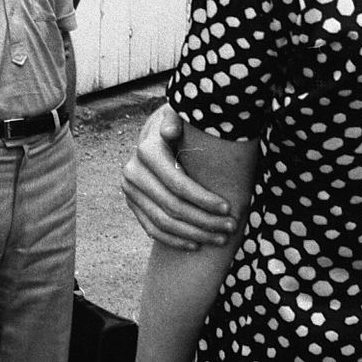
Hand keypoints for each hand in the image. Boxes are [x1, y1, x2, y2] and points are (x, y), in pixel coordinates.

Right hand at [122, 105, 235, 248]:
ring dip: (194, 234)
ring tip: (221, 238)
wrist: (159, 134)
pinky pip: (152, 229)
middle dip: (205, 220)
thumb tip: (169, 131)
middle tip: (231, 226)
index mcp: (146, 150)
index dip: (203, 199)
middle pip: (172, 206)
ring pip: (163, 222)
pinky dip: (175, 239)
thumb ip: (178, 119)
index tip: (228, 208)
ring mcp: (130, 190)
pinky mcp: (132, 203)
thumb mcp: (182, 116)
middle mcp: (132, 171)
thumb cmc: (182, 126)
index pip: (177, 183)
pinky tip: (197, 244)